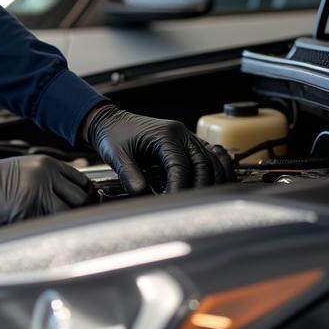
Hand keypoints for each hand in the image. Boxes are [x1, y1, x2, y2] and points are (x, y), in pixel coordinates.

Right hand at [0, 155, 95, 229]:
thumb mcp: (26, 169)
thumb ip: (50, 179)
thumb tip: (74, 199)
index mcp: (47, 164)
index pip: (82, 182)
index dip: (88, 197)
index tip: (87, 207)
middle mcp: (45, 177)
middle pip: (82, 199)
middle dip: (82, 212)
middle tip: (78, 223)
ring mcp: (37, 195)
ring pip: (69, 215)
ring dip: (66, 224)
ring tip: (60, 230)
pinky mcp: (26, 213)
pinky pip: (49, 227)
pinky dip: (49, 233)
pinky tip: (43, 233)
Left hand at [84, 103, 236, 193]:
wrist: (110, 121)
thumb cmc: (113, 135)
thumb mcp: (116, 155)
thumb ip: (128, 174)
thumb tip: (141, 194)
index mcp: (164, 135)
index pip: (180, 165)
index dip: (180, 187)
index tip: (174, 202)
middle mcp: (180, 134)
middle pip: (203, 163)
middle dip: (200, 187)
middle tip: (192, 206)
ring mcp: (186, 137)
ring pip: (212, 159)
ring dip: (213, 180)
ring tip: (206, 201)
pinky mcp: (187, 143)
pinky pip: (210, 155)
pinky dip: (217, 169)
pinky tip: (217, 182)